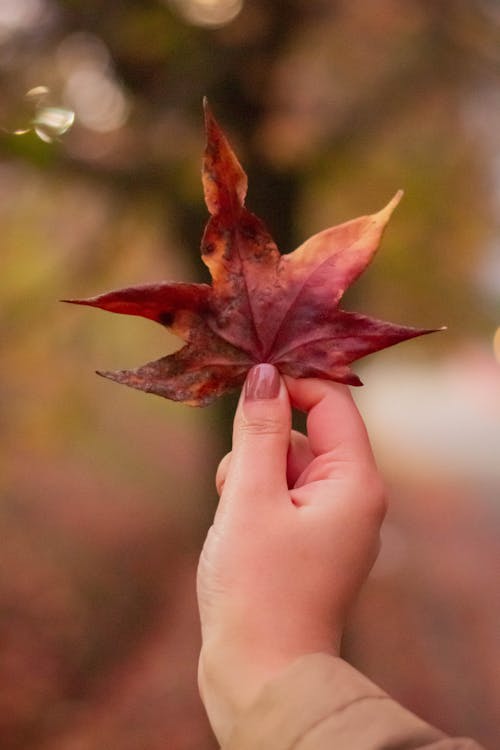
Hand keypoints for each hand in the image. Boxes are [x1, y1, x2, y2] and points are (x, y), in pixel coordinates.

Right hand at [197, 364, 385, 743]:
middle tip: (236, 481)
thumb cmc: (258, 587)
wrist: (260, 674)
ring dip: (251, 473)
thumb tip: (264, 374)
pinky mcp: (309, 538)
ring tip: (235, 517)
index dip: (290, 384)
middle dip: (261, 445)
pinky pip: (281, 494)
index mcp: (355, 482)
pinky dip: (253, 498)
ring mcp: (332, 520)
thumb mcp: (251, 497)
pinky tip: (236, 530)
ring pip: (285, 463)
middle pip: (305, 433)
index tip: (245, 382)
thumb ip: (258, 431)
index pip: (332, 402)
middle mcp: (353, 496)